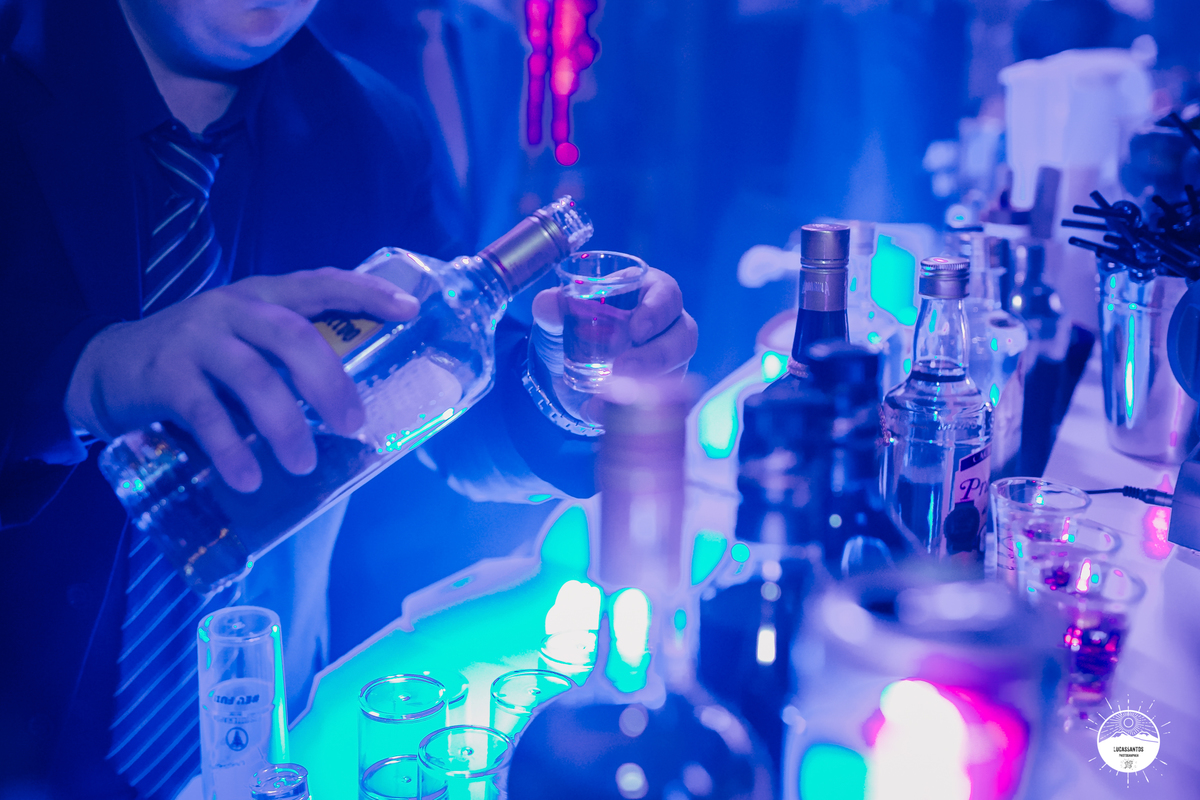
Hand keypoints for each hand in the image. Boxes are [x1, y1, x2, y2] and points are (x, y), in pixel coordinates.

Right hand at [66, 268, 418, 491]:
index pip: (320, 283)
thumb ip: (289, 357)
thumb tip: (355, 408)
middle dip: (330, 382)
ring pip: (254, 377)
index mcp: (262, 296)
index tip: (410, 310)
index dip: (366, 293)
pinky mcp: (166, 377)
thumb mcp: (246, 341)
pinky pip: (206, 414)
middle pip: (292, 336)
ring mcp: (196, 340)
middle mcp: (232, 309)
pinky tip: (251, 476)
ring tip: (303, 464)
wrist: (110, 366)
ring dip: (286, 424)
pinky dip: (232, 449)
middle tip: (354, 425)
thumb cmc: (200, 359)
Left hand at [530, 267, 697, 419]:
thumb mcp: (559, 316)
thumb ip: (551, 307)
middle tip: (623, 368)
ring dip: (647, 385)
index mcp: (646, 293)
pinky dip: (626, 409)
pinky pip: (658, 402)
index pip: (667, 293)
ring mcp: (667, 359)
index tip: (636, 330)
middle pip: (683, 335)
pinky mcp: (660, 388)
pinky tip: (597, 411)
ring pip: (678, 371)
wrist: (567, 364)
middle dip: (658, 354)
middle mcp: (666, 325)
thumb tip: (546, 305)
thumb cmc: (576, 324)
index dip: (658, 310)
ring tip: (609, 394)